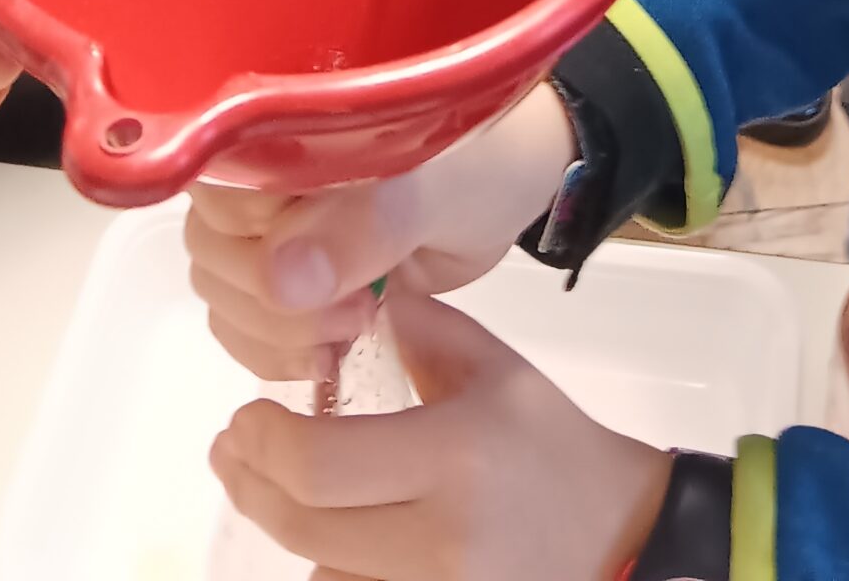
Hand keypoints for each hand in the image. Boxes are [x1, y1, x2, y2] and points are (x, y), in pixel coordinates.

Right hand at [186, 84, 575, 381]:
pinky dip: (275, 351)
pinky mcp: (290, 275)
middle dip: (272, 301)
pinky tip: (330, 354)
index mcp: (282, 121)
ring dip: (276, 332)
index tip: (325, 271)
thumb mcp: (436, 187)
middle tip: (354, 311)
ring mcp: (271, 225)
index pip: (214, 189)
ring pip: (222, 293)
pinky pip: (243, 323)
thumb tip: (280, 277)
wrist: (512, 187)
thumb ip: (366, 222)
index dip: (255, 241)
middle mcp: (260, 169)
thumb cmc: (481, 163)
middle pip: (212, 250)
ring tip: (353, 328)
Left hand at [212, 287, 671, 580]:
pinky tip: (318, 525)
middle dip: (250, 483)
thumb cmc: (550, 445)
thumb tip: (340, 295)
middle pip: (302, 525)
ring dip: (282, 525)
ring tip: (262, 483)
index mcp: (453, 455)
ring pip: (317, 570)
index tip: (246, 415)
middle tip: (232, 449)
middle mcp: (439, 537)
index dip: (264, 443)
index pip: (319, 464)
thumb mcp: (491, 366)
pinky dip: (325, 560)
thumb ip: (414, 328)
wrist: (616, 536)